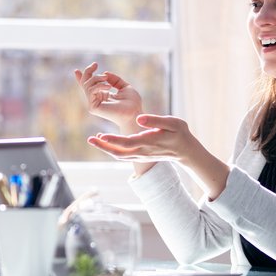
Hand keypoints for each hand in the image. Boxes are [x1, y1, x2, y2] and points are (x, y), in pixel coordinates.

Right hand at [74, 62, 142, 132]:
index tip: (76, 71)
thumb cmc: (132, 103)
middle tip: (95, 64)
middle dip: (88, 71)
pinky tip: (108, 87)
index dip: (81, 78)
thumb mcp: (124, 87)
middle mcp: (96, 99)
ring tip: (106, 79)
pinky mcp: (93, 107)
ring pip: (87, 85)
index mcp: (102, 95)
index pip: (89, 86)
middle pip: (85, 83)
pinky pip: (90, 91)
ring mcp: (94, 104)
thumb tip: (105, 73)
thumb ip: (115, 80)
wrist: (134, 113)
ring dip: (96, 78)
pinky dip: (99, 86)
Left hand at [89, 114, 230, 198]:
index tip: (100, 135)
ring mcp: (141, 156)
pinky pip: (123, 155)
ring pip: (119, 155)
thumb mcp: (173, 123)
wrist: (186, 152)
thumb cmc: (180, 134)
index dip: (112, 140)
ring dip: (105, 148)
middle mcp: (142, 151)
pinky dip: (113, 150)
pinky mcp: (141, 156)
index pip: (126, 143)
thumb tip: (139, 118)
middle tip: (90, 139)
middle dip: (103, 146)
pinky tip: (106, 141)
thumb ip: (155, 120)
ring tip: (94, 139)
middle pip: (118, 152)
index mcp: (148, 141)